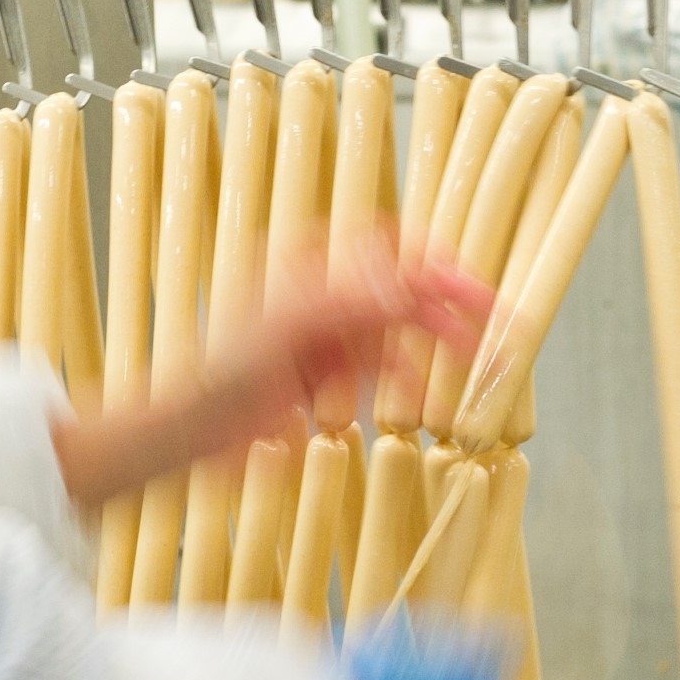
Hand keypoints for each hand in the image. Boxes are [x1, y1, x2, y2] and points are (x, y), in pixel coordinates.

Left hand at [50, 252, 488, 510]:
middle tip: (492, 325)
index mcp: (309, 268)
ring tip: (471, 357)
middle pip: (400, 286)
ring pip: (394, 328)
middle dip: (447, 303)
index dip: (433, 261)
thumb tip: (404, 284)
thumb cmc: (217, 377)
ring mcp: (322, 337)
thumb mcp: (287, 331)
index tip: (470, 285)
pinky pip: (375, 369)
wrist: (187, 434)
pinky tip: (417, 393)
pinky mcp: (321, 376)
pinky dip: (400, 377)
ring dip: (431, 341)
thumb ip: (348, 304)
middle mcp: (319, 296)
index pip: (387, 245)